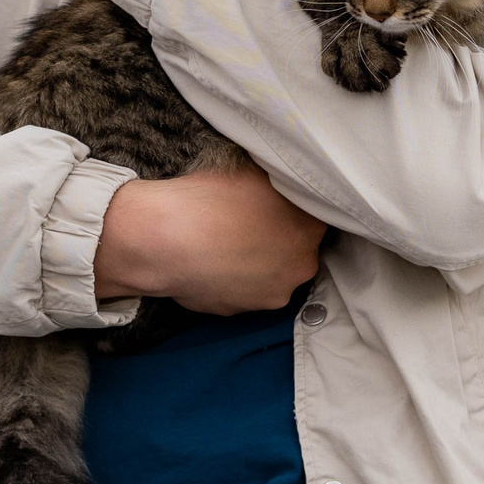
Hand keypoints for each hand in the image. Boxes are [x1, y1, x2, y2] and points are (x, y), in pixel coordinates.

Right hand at [93, 166, 326, 314]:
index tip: (277, 203)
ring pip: (270, 276)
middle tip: (250, 222)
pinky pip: (241, 292)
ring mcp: (270, 295)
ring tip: (226, 243)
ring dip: (257, 262)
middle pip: (298, 251)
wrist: (165, 239)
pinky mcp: (239, 312)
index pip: (317, 217)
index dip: (296, 208)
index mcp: (310, 229)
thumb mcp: (254, 170)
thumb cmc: (209, 198)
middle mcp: (299, 267)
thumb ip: (280, 181)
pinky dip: (231, 279)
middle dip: (280, 239)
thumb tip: (282, 181)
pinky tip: (211, 261)